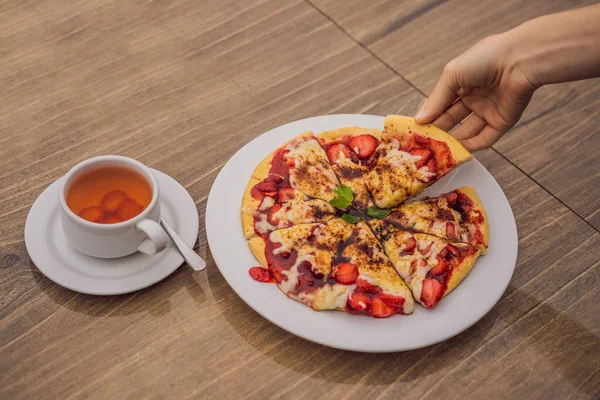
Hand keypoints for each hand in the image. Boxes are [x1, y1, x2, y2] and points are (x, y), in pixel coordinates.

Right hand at [414, 34, 537, 151]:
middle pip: (452, 119)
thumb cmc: (484, 59)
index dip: (429, 115)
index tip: (415, 128)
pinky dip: (471, 145)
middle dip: (438, 130)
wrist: (520, 60)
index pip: (441, 103)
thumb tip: (419, 119)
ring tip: (436, 150)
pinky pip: (485, 138)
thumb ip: (436, 99)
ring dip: (452, 140)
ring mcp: (488, 110)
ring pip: (467, 131)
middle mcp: (474, 97)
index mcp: (462, 83)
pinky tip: (457, 150)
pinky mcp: (502, 122)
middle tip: (423, 142)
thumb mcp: (452, 76)